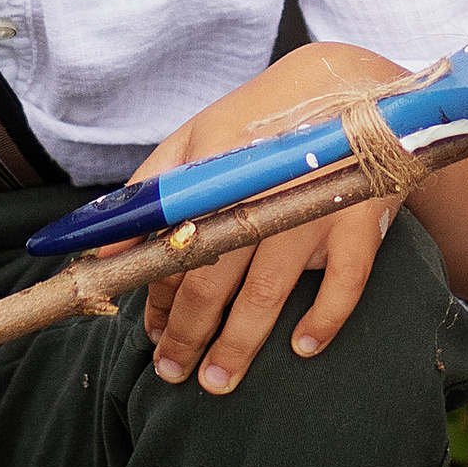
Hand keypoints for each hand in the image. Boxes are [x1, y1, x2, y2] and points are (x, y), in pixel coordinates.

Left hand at [134, 43, 406, 396]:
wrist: (353, 85)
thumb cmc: (263, 118)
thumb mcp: (198, 136)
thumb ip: (149, 188)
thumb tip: (106, 248)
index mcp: (215, 163)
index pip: (172, 245)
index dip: (155, 293)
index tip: (149, 329)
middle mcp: (261, 188)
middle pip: (211, 278)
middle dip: (186, 333)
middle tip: (171, 372)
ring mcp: (314, 206)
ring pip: (266, 292)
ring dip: (238, 344)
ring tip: (216, 380)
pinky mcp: (362, 219)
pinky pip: (345, 283)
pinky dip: (324, 320)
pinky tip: (300, 347)